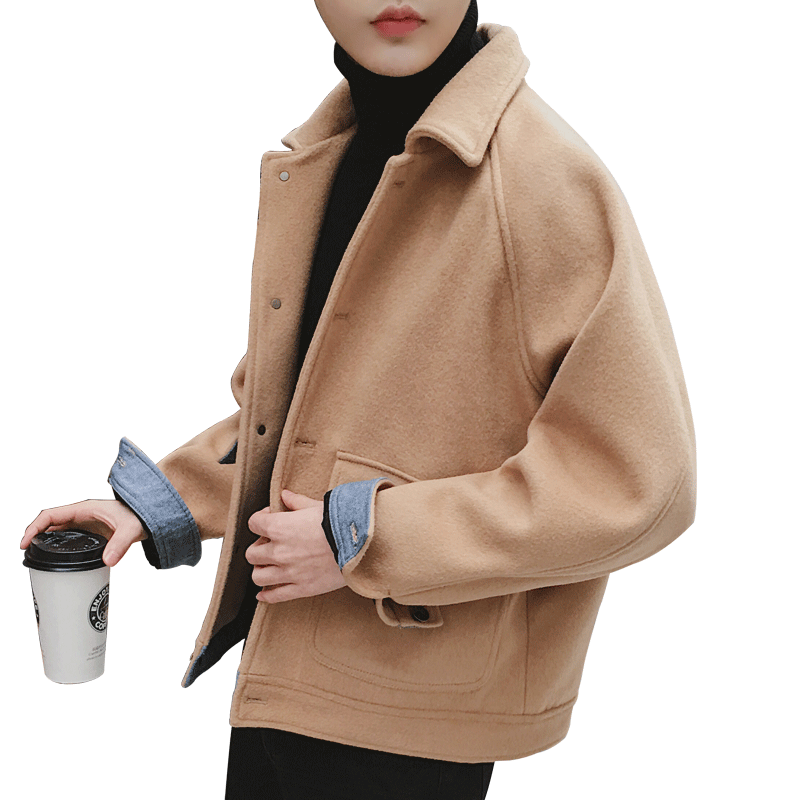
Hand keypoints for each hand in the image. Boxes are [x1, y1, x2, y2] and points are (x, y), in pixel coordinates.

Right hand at [21, 499, 147, 566]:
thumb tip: (109, 561)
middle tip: (26, 554)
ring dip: (44, 542)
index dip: (34, 527)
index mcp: (85, 509)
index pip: (51, 515)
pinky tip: (55, 560)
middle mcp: (81, 515)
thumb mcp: (132, 529)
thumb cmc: (141, 515)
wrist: (151, 516)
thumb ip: (121, 544)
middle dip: (34, 536)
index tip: (24, 543)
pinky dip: (57, 547)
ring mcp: (85, 524)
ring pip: (57, 531)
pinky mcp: (89, 533)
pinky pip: (67, 538)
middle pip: (49, 524)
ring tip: (35, 558)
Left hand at [246, 488, 345, 602]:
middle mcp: (279, 551)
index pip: (254, 523)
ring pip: (258, 576)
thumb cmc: (340, 522)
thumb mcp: (317, 506)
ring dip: (261, 570)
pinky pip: (275, 596)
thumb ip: (297, 502)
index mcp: (280, 527)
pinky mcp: (301, 588)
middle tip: (270, 545)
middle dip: (259, 548)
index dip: (260, 519)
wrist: (360, 544)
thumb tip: (284, 495)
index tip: (270, 519)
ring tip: (269, 566)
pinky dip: (266, 595)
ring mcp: (289, 572)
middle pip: (252, 553)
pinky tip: (264, 593)